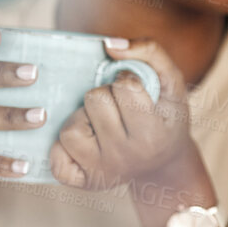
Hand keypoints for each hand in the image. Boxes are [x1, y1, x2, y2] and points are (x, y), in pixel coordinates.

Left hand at [49, 39, 191, 189]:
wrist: (164, 164)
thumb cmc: (166, 117)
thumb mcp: (172, 82)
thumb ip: (150, 52)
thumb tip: (108, 44)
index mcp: (152, 134)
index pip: (124, 86)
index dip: (127, 79)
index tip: (137, 90)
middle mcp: (126, 157)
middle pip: (94, 101)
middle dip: (105, 96)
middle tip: (120, 108)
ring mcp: (102, 172)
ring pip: (70, 127)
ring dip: (83, 118)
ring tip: (102, 124)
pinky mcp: (82, 182)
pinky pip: (56, 155)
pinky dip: (63, 146)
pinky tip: (84, 142)